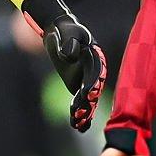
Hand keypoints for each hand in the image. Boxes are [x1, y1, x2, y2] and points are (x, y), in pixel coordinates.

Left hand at [44, 16, 107, 131]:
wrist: (61, 31)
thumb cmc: (65, 30)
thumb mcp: (67, 32)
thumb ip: (70, 42)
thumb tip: (70, 56)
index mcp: (95, 57)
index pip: (95, 72)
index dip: (92, 83)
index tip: (87, 94)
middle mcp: (95, 70)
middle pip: (94, 88)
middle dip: (88, 102)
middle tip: (81, 114)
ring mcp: (88, 79)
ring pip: (89, 97)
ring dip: (85, 111)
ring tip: (78, 124)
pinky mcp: (79, 85)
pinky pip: (81, 100)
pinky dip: (80, 112)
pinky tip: (78, 126)